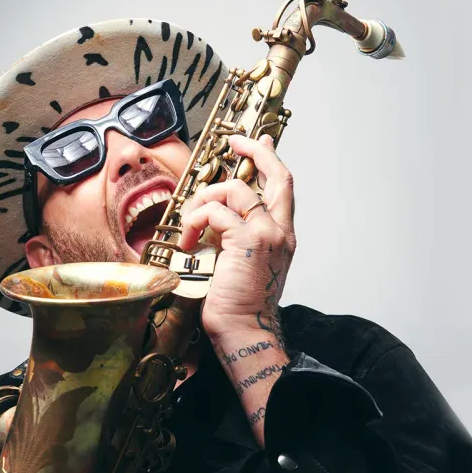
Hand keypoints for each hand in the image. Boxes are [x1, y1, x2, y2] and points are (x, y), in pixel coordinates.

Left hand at [178, 133, 296, 344]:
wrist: (244, 331)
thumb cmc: (239, 307)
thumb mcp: (243, 265)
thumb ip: (237, 239)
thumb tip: (217, 220)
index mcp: (282, 237)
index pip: (283, 187)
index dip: (270, 160)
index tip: (258, 142)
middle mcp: (281, 231)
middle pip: (276, 174)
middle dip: (254, 151)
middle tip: (234, 142)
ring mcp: (266, 234)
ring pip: (235, 190)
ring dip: (205, 199)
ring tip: (192, 223)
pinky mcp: (247, 240)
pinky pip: (215, 212)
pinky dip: (196, 220)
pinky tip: (188, 240)